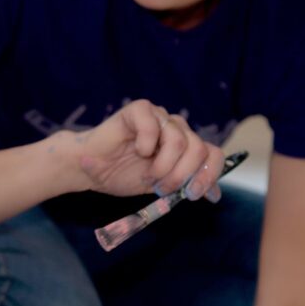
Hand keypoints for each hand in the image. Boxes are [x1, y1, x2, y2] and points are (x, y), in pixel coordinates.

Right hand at [67, 99, 223, 200]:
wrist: (90, 169)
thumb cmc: (122, 175)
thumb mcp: (161, 186)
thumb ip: (186, 185)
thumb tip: (214, 195)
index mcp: (185, 145)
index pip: (213, 153)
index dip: (208, 174)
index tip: (192, 195)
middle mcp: (176, 128)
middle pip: (199, 149)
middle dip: (183, 175)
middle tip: (163, 188)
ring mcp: (159, 117)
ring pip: (180, 141)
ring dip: (164, 166)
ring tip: (148, 175)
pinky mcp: (140, 110)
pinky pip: (154, 126)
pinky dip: (146, 145)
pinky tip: (136, 150)